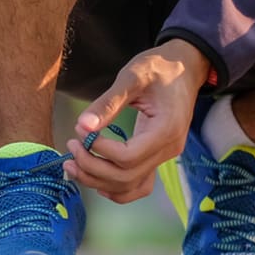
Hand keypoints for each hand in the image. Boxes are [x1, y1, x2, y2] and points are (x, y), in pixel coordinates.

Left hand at [63, 39, 209, 202]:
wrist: (183, 67)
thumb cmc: (159, 67)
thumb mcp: (132, 77)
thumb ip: (108, 103)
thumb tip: (83, 126)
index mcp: (165, 130)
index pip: (128, 157)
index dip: (99, 149)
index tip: (80, 131)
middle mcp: (168, 150)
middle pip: (126, 176)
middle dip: (92, 167)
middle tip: (71, 145)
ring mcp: (164, 157)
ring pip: (130, 186)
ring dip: (98, 181)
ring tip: (72, 164)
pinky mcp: (157, 157)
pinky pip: (138, 184)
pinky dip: (115, 187)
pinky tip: (94, 177)